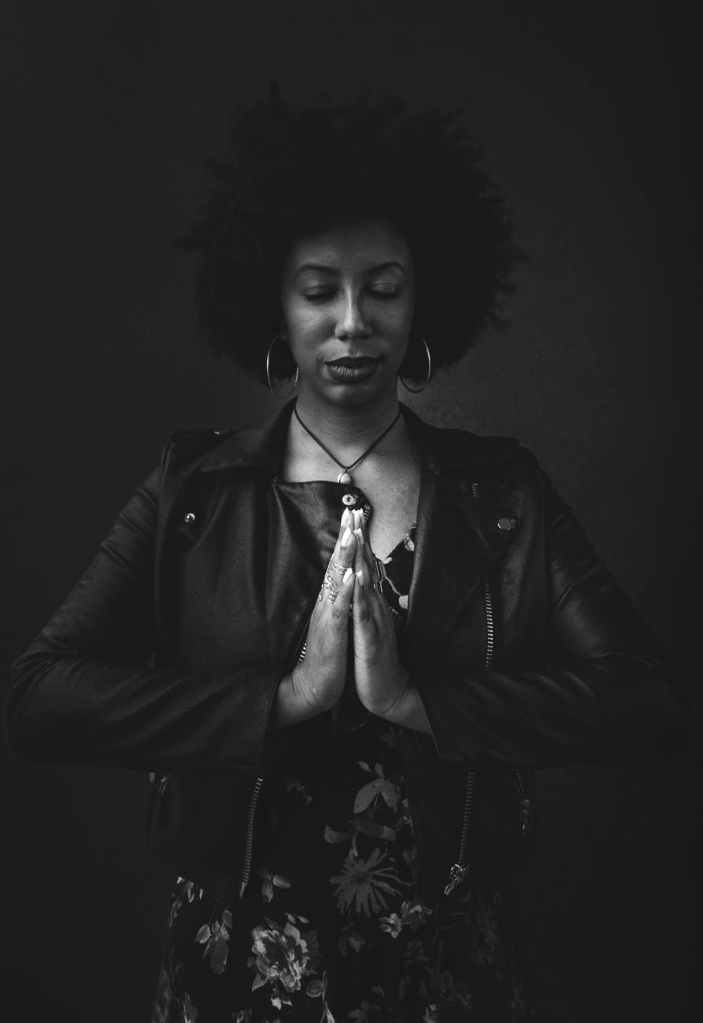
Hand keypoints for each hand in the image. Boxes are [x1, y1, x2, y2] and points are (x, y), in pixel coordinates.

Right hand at [272, 510, 355, 728]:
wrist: (313, 685)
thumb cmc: (327, 653)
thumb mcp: (334, 621)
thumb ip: (336, 599)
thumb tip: (341, 578)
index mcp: (330, 599)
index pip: (338, 563)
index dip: (345, 539)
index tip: (352, 515)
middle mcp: (326, 603)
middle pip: (335, 564)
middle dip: (344, 538)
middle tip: (350, 512)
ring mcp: (327, 616)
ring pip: (336, 582)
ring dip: (344, 558)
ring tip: (351, 535)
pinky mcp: (332, 633)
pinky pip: (339, 609)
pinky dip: (346, 592)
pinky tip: (352, 577)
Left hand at [350, 509, 409, 716]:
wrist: (388, 690)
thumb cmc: (376, 658)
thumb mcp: (370, 625)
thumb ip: (368, 603)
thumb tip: (365, 582)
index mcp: (372, 604)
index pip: (365, 566)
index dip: (359, 541)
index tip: (352, 515)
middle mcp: (375, 607)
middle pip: (368, 567)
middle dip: (361, 539)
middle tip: (355, 511)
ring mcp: (375, 622)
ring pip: (367, 585)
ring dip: (362, 559)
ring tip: (357, 535)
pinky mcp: (370, 639)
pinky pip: (364, 613)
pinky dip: (360, 594)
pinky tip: (357, 578)